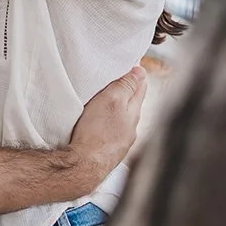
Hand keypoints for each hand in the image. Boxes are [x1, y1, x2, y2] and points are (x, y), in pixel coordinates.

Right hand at [66, 66, 147, 189]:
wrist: (85, 165)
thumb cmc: (97, 132)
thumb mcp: (111, 100)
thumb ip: (126, 86)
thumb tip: (140, 71)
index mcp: (134, 112)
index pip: (140, 86)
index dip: (136, 71)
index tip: (129, 60)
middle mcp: (132, 127)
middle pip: (133, 101)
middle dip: (128, 87)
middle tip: (118, 73)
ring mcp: (122, 139)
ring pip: (123, 116)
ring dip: (117, 105)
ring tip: (107, 95)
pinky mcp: (109, 148)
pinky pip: (113, 128)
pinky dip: (109, 119)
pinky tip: (100, 121)